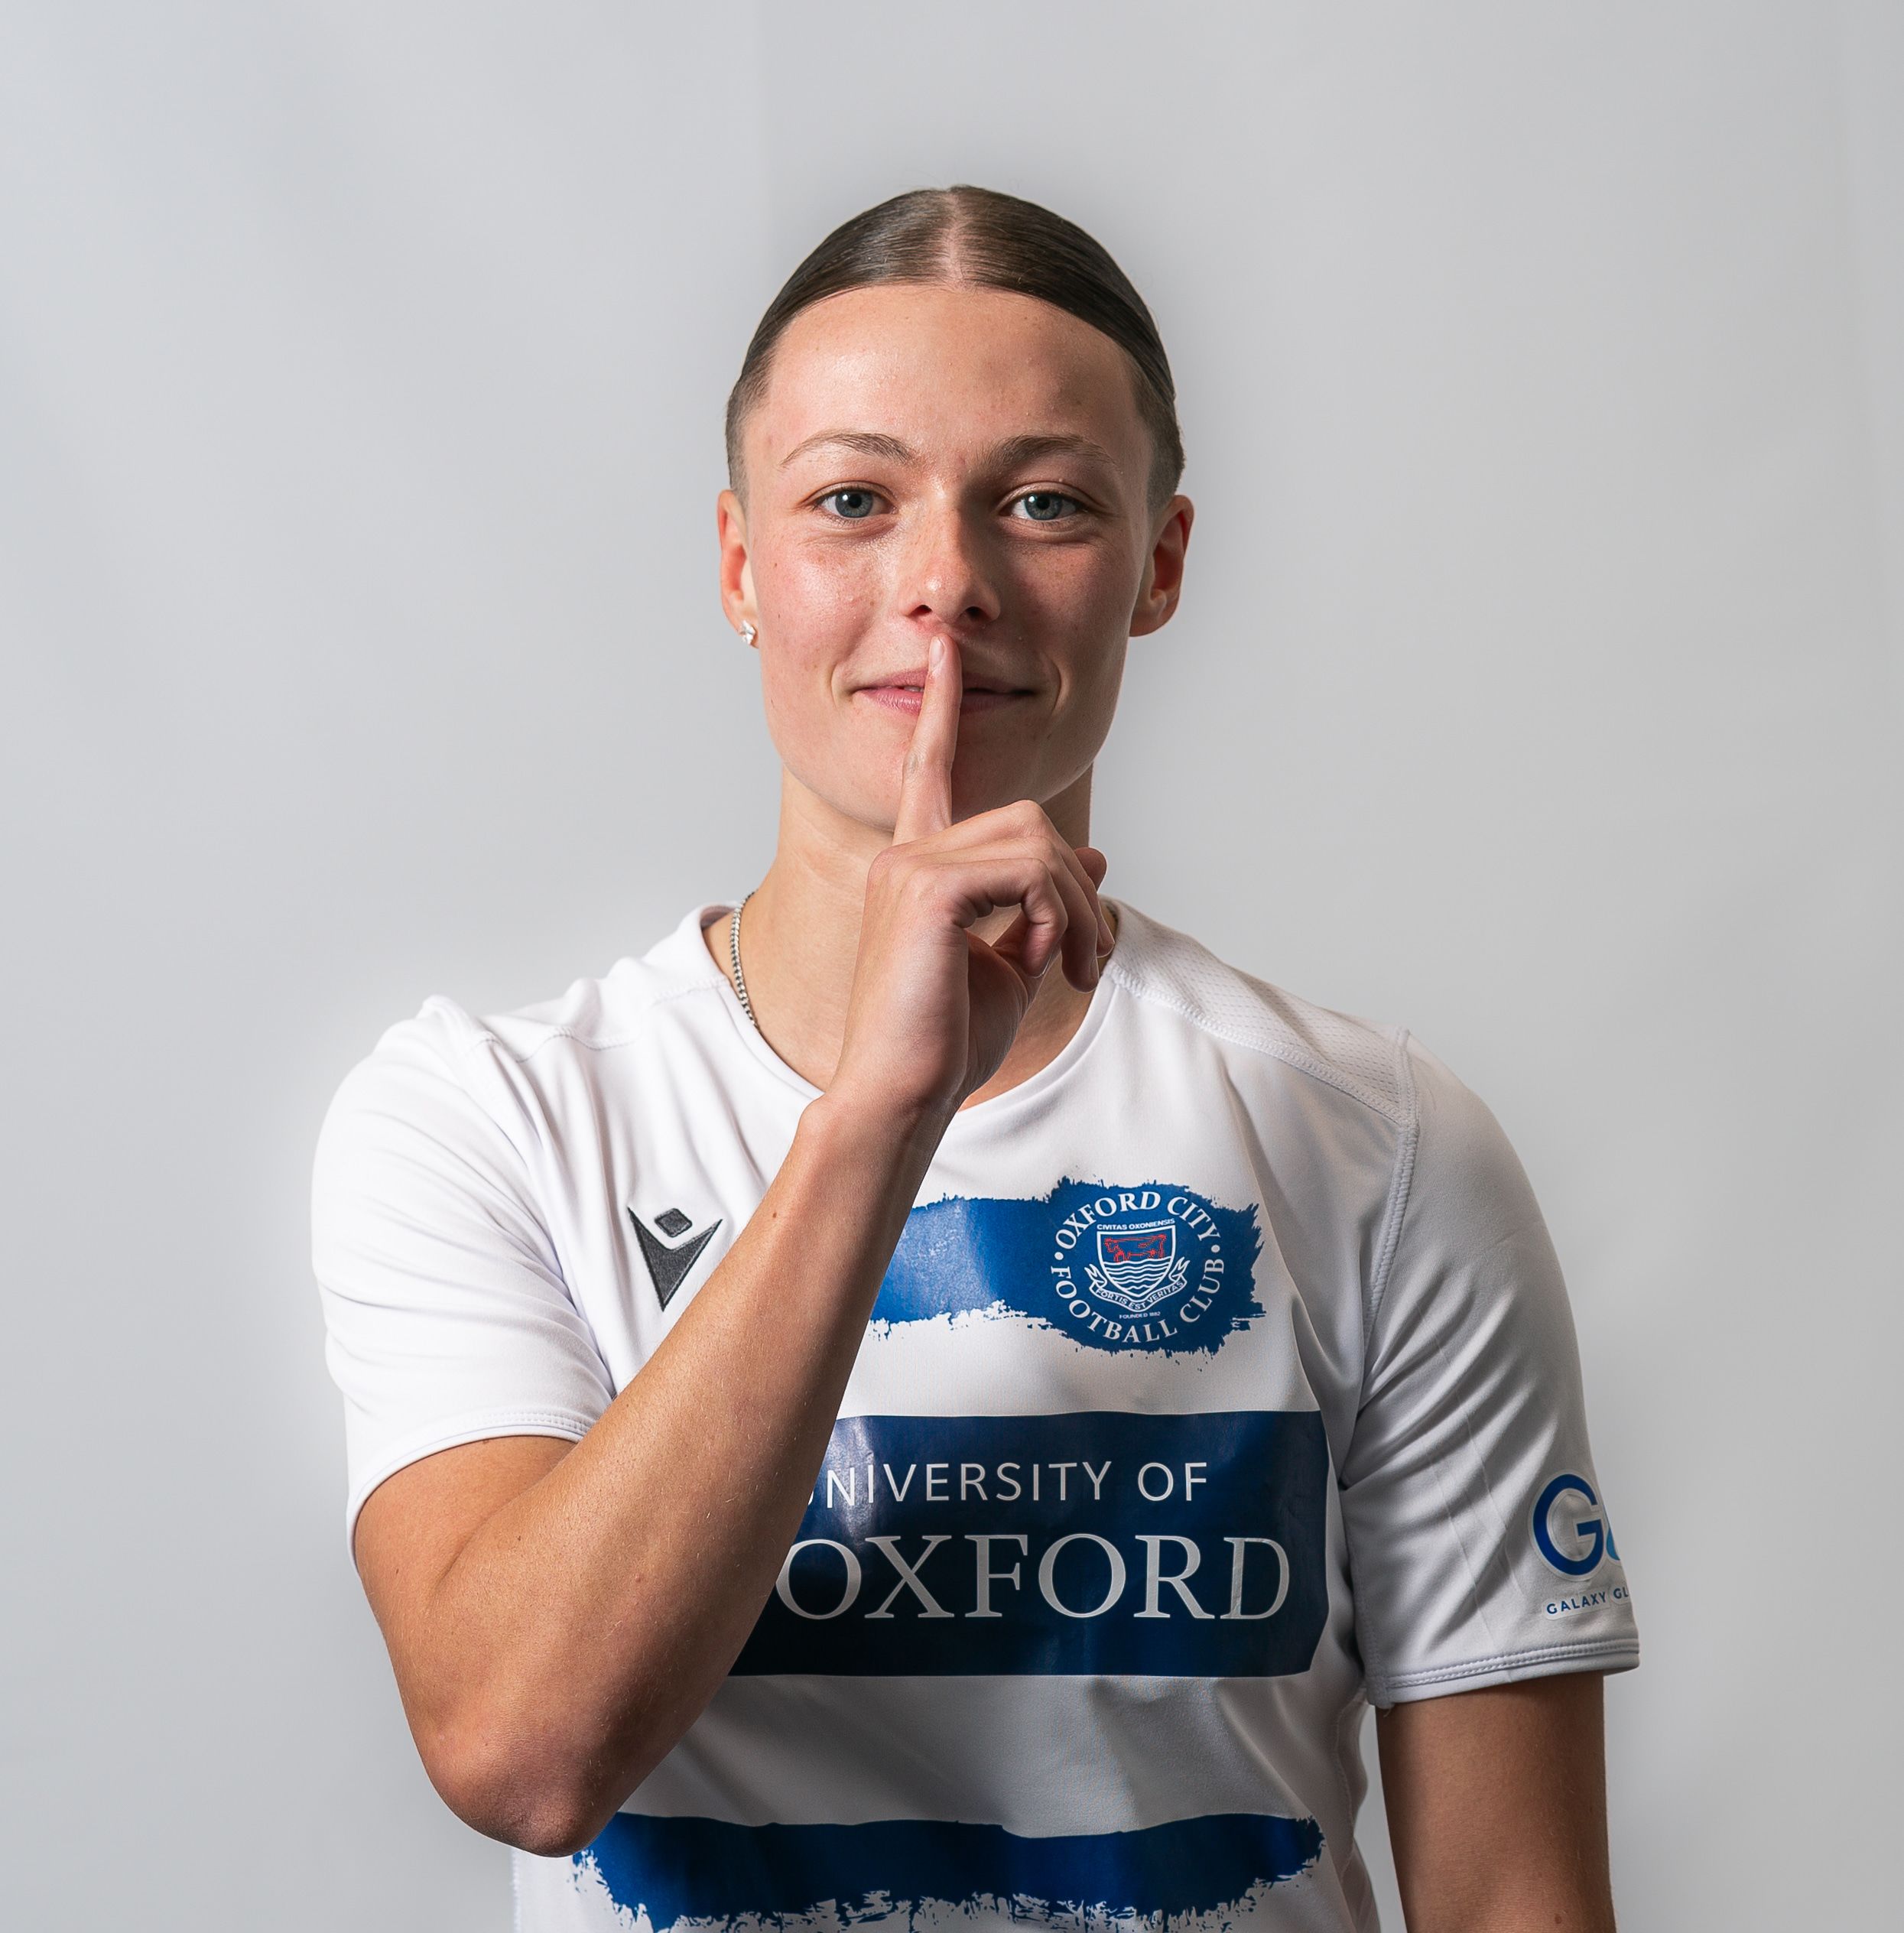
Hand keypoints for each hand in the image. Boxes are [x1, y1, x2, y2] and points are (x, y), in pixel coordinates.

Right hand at [828, 633, 1112, 1128]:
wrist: (901, 1095)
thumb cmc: (946, 1042)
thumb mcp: (1013, 963)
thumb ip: (1043, 904)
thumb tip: (1090, 853)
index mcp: (917, 867)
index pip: (930, 770)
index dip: (941, 708)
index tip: (943, 649)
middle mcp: (905, 854)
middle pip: (1027, 820)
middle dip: (1075, 888)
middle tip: (1086, 958)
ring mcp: (909, 866)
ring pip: (1037, 843)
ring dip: (1076, 909)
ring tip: (1073, 967)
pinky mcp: (925, 890)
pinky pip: (1028, 872)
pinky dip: (1058, 916)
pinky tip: (1049, 962)